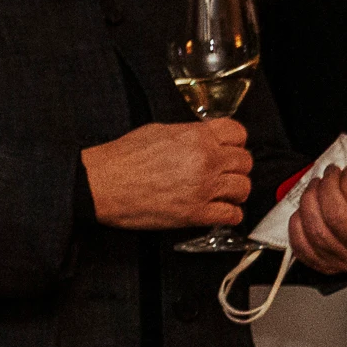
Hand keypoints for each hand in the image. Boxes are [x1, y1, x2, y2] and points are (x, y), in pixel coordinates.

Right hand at [81, 120, 250, 231]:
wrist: (100, 184)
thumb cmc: (121, 159)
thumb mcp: (157, 131)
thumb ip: (189, 134)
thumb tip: (204, 139)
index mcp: (195, 137)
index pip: (238, 133)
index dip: (236, 141)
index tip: (231, 148)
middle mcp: (205, 160)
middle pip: (245, 161)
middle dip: (235, 167)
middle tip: (224, 172)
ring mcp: (203, 188)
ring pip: (243, 188)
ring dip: (235, 191)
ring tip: (222, 193)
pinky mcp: (196, 214)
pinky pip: (232, 215)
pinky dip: (230, 214)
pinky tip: (219, 211)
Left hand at [286, 166, 346, 278]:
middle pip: (336, 217)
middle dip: (327, 188)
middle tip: (328, 174)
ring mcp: (342, 260)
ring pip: (316, 229)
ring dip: (309, 201)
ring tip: (315, 186)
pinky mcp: (322, 265)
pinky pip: (302, 246)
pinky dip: (297, 225)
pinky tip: (303, 210)